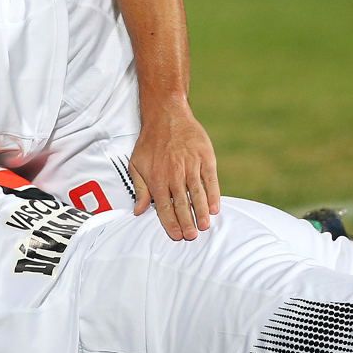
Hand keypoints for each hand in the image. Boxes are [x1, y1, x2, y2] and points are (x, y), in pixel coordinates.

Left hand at [129, 101, 219, 240]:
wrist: (166, 115)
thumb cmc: (150, 142)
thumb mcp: (136, 165)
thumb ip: (139, 189)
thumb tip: (137, 211)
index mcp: (157, 179)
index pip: (164, 207)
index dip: (171, 224)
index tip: (177, 236)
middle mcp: (174, 174)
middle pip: (181, 204)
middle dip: (187, 222)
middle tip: (192, 237)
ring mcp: (191, 165)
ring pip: (197, 194)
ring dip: (201, 212)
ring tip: (205, 226)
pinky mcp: (205, 157)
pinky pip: (210, 179)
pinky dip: (213, 194)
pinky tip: (215, 207)